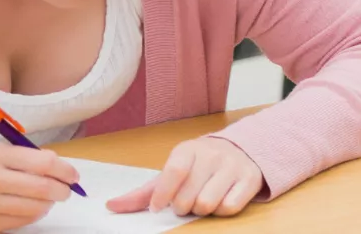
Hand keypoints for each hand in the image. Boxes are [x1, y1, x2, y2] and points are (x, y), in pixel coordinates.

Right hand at [0, 143, 80, 232]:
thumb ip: (27, 157)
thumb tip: (59, 167)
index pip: (42, 163)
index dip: (65, 170)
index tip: (73, 175)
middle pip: (41, 188)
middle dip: (62, 190)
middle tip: (67, 190)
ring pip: (34, 208)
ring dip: (49, 204)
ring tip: (49, 198)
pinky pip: (21, 221)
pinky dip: (34, 214)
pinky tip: (33, 207)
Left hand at [108, 137, 262, 218]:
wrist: (241, 151)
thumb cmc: (198, 166)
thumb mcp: (171, 174)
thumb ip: (142, 193)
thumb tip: (110, 207)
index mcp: (189, 149)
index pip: (173, 172)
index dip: (163, 194)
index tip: (157, 207)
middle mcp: (213, 154)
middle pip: (188, 197)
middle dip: (182, 206)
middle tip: (185, 201)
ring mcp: (233, 166)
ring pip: (208, 204)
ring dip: (201, 210)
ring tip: (202, 200)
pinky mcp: (250, 179)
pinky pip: (229, 207)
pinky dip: (221, 210)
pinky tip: (220, 199)